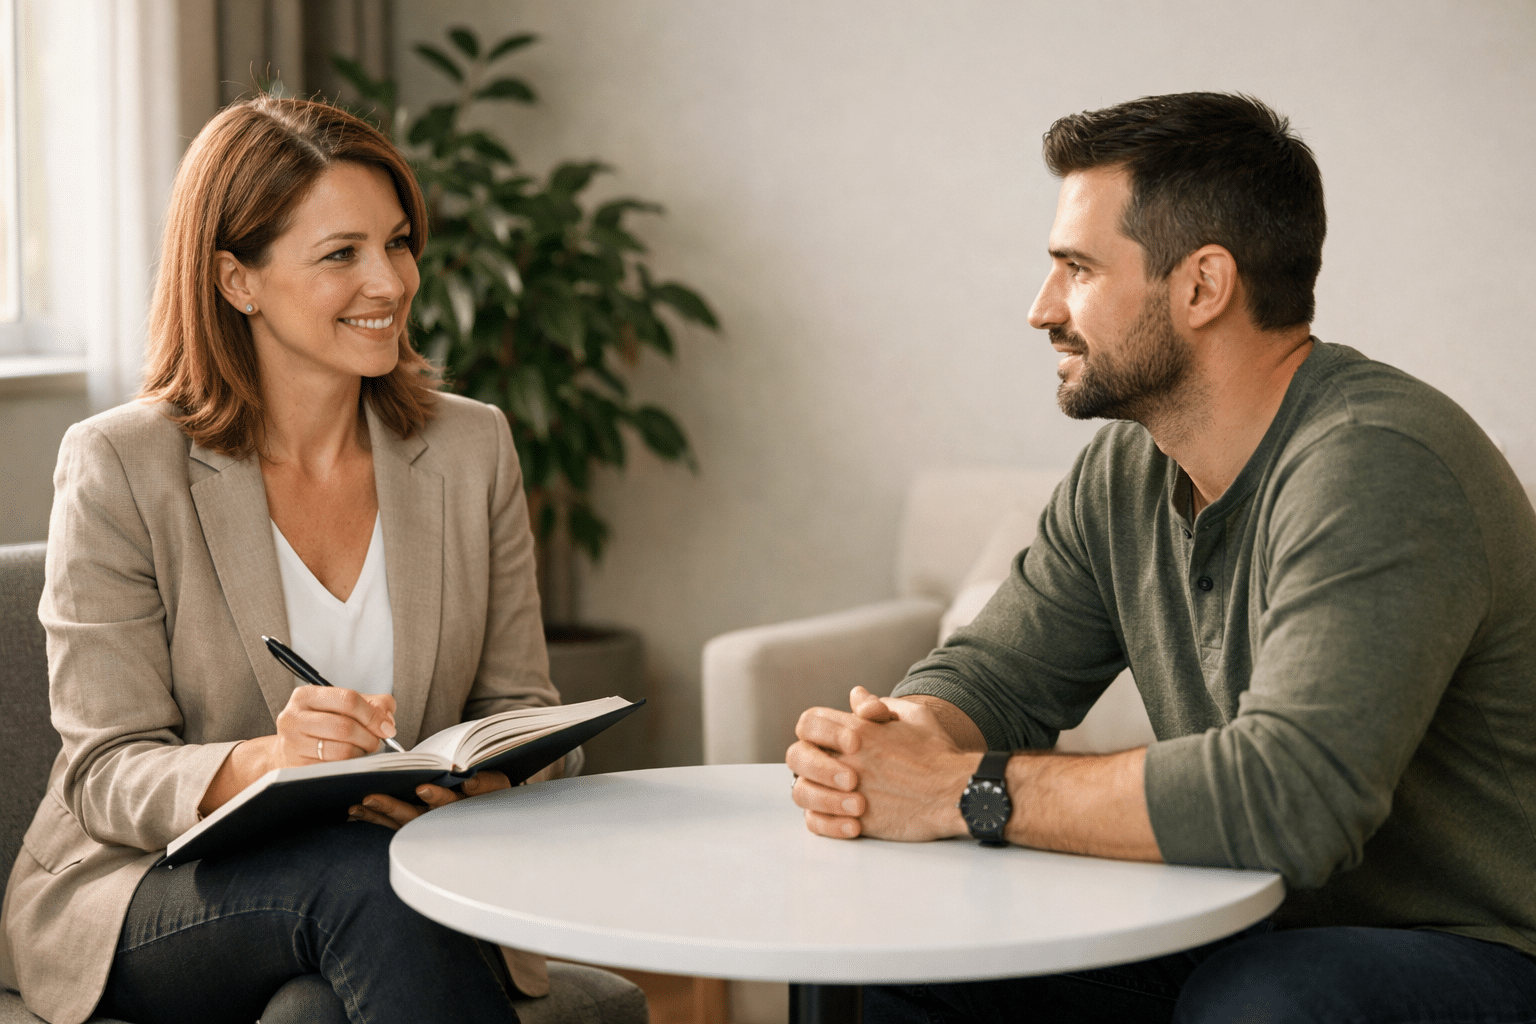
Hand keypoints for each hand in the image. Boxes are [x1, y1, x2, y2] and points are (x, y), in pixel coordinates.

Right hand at [272, 685, 397, 769]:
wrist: (290, 748)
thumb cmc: (322, 724)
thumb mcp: (343, 705)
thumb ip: (373, 704)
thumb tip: (387, 719)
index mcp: (305, 696)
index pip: (348, 700)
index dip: (373, 715)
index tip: (386, 727)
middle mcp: (293, 718)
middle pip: (345, 727)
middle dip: (369, 737)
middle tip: (376, 742)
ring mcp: (292, 744)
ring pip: (341, 751)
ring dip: (361, 753)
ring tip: (363, 751)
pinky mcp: (296, 767)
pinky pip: (334, 769)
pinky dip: (349, 766)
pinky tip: (350, 762)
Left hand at [348, 770, 511, 829]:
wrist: (491, 811)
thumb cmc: (492, 794)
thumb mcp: (498, 785)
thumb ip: (486, 782)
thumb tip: (468, 779)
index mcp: (463, 809)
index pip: (449, 805)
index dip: (437, 797)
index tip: (423, 788)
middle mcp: (441, 822)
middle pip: (415, 818)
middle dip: (392, 808)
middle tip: (370, 798)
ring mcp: (425, 827)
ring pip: (398, 823)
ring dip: (376, 815)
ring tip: (355, 805)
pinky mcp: (413, 826)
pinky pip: (391, 825)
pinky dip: (374, 818)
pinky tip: (356, 812)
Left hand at [787, 686, 972, 841]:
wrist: (957, 792)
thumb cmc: (938, 753)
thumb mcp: (914, 716)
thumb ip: (879, 705)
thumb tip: (857, 694)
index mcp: (858, 731)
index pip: (809, 722)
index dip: (815, 730)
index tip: (836, 742)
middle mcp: (848, 759)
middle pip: (796, 756)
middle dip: (809, 762)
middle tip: (834, 771)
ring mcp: (849, 791)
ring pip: (802, 791)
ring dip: (815, 793)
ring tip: (841, 796)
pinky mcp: (858, 821)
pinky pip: (816, 822)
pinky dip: (822, 820)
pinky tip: (843, 818)